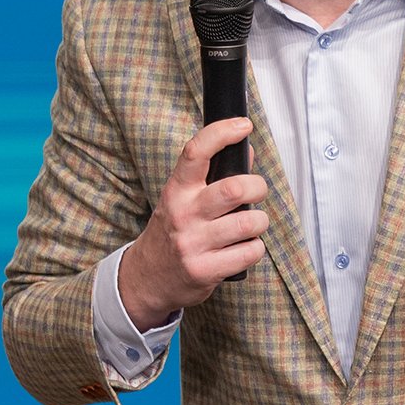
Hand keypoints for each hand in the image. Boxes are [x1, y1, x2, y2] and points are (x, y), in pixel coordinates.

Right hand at [119, 117, 268, 328]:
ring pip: (248, 222)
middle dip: (258, 187)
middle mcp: (183, 214)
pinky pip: (249, 252)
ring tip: (250, 225)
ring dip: (259, 222)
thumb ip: (213, 176)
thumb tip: (246, 151)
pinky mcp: (204, 270)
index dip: (222, 133)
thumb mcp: (182, 199)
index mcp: (176, 190)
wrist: (145, 279)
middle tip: (257, 191)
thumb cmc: (172, 232)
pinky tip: (242, 248)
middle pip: (234, 189)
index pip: (196, 152)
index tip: (244, 125)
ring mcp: (192, 244)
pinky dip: (255, 248)